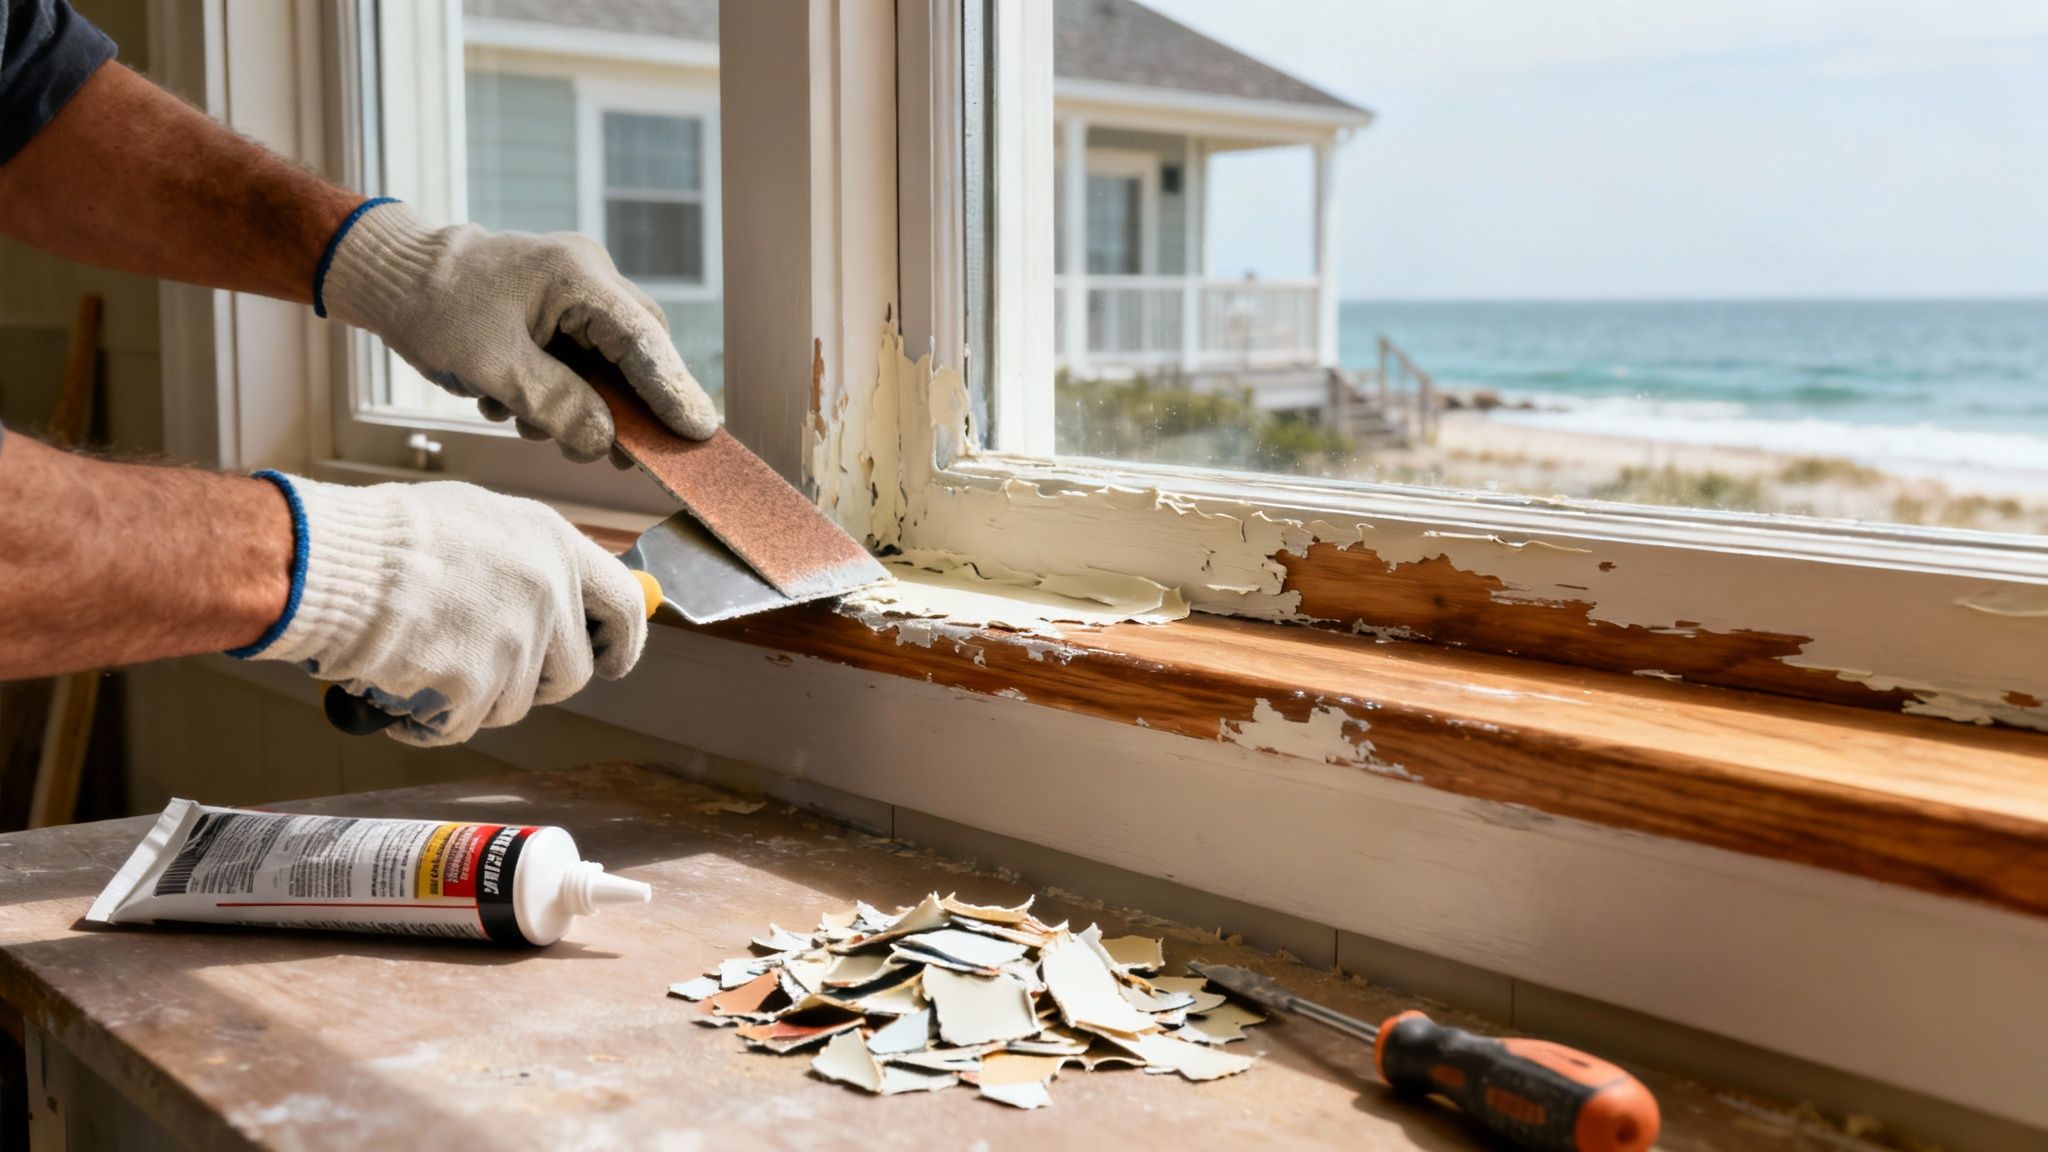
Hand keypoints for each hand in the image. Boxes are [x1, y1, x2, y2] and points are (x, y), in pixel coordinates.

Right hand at [244, 475, 647, 745]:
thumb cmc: (390, 536)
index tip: (611, 662)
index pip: (623, 605)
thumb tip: (558, 594)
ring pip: (513, 704)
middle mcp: (547, 594)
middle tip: (488, 674)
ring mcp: (514, 643)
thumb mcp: (479, 521)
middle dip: (534, 683)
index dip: (621, 642)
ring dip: (473, 699)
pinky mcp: (475, 685)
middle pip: (571, 673)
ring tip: (423, 664)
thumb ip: (528, 560)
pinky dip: (430, 720)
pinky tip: (398, 688)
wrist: (333, 563)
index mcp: (553, 545)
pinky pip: (462, 725)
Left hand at [318, 201, 717, 460]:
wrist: (390, 278)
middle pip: (638, 349)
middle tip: (624, 458)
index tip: (700, 432)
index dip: (673, 390)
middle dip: (629, 406)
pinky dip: (559, 390)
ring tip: (530, 423)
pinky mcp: (557, 308)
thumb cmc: (433, 308)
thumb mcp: (491, 368)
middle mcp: (587, 275)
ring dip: (583, 403)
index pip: (643, 339)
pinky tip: (514, 404)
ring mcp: (574, 290)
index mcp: (576, 276)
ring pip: (609, 360)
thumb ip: (555, 404)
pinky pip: (581, 358)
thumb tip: (606, 442)